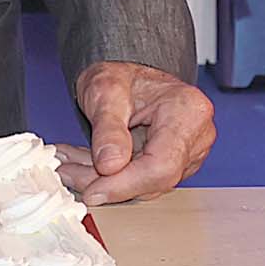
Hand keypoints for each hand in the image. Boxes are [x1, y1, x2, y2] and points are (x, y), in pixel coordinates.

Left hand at [59, 60, 214, 204]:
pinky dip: (110, 177)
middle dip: (108, 182)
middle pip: (155, 179)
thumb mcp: (105, 90)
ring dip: (103, 181)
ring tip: (71, 165)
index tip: (93, 190)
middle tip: (68, 172)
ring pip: (145, 185)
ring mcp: (189, 153)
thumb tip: (110, 165)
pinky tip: (85, 165)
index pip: (162, 165)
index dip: (126, 184)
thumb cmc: (122, 76)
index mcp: (188, 112)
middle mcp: (196, 135)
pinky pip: (141, 182)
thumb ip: (108, 128)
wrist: (128, 75)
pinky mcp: (175, 165)